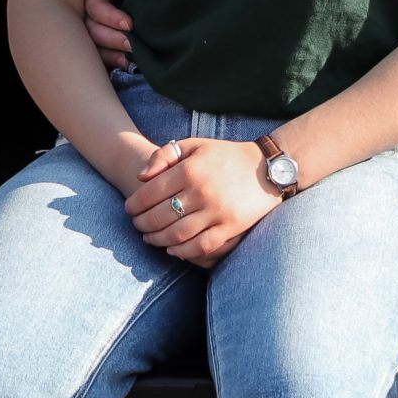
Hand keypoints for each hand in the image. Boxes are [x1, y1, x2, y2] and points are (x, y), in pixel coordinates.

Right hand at [84, 0, 132, 71]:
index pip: (94, 6)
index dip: (110, 16)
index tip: (129, 23)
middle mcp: (86, 13)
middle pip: (90, 30)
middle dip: (111, 38)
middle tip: (131, 44)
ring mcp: (90, 29)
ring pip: (92, 46)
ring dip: (110, 54)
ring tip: (128, 58)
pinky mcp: (98, 42)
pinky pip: (98, 56)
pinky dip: (111, 62)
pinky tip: (125, 64)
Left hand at [122, 137, 280, 265]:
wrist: (267, 168)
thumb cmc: (225, 156)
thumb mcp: (195, 145)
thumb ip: (164, 155)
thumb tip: (140, 178)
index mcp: (190, 169)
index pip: (150, 193)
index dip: (134, 204)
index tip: (129, 209)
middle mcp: (202, 191)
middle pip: (160, 216)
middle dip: (142, 224)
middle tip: (137, 225)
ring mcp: (217, 211)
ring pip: (176, 234)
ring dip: (157, 240)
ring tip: (150, 238)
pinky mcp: (231, 227)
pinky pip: (200, 246)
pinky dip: (182, 251)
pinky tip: (172, 249)